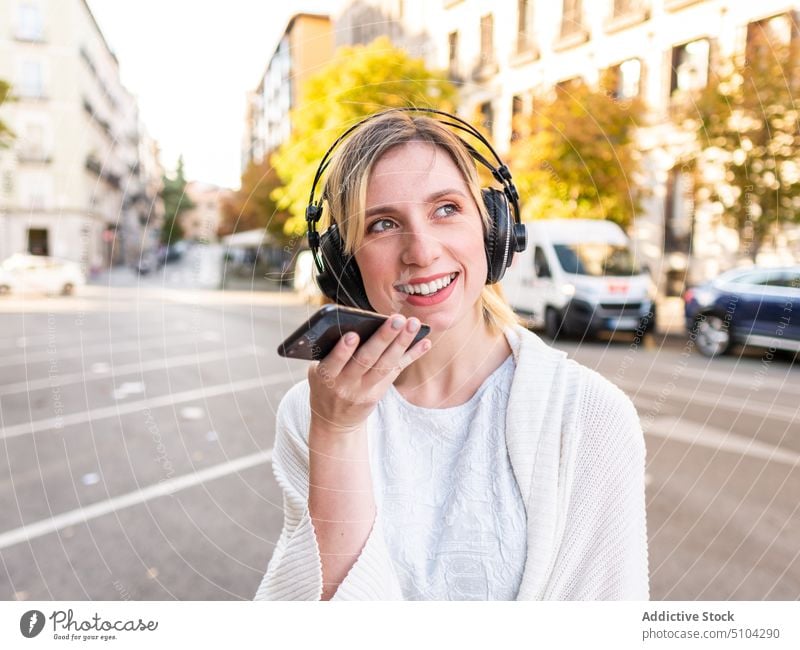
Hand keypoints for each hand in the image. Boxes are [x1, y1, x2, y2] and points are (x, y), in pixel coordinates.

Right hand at [308, 314, 430, 434]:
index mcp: (325, 376)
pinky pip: (396, 370)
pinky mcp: (379, 392)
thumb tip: (350, 324)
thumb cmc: (325, 384)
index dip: (343, 350)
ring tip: (413, 323)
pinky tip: (425, 342)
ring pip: (385, 365)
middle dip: (383, 338)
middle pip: (366, 360)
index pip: (333, 363)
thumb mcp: (317, 372)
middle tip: (396, 320)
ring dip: (401, 343)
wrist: (334, 420)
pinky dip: (412, 355)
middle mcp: (346, 385)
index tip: (353, 334)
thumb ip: (329, 353)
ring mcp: (364, 390)